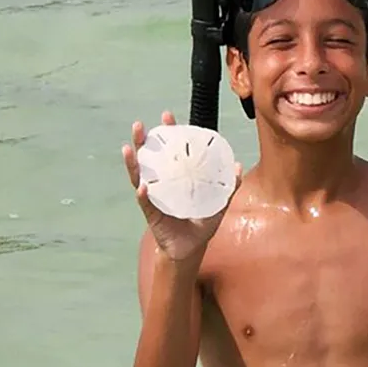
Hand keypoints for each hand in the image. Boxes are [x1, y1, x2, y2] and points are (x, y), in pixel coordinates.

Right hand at [122, 111, 242, 261]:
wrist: (190, 250)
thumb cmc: (201, 225)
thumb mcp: (218, 204)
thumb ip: (228, 187)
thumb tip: (237, 166)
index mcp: (176, 178)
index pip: (170, 151)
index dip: (168, 133)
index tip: (167, 117)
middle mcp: (161, 184)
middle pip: (149, 158)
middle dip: (143, 141)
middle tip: (140, 125)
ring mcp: (153, 198)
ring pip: (138, 176)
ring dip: (133, 162)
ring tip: (129, 147)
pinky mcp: (151, 214)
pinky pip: (145, 202)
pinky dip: (142, 194)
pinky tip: (141, 185)